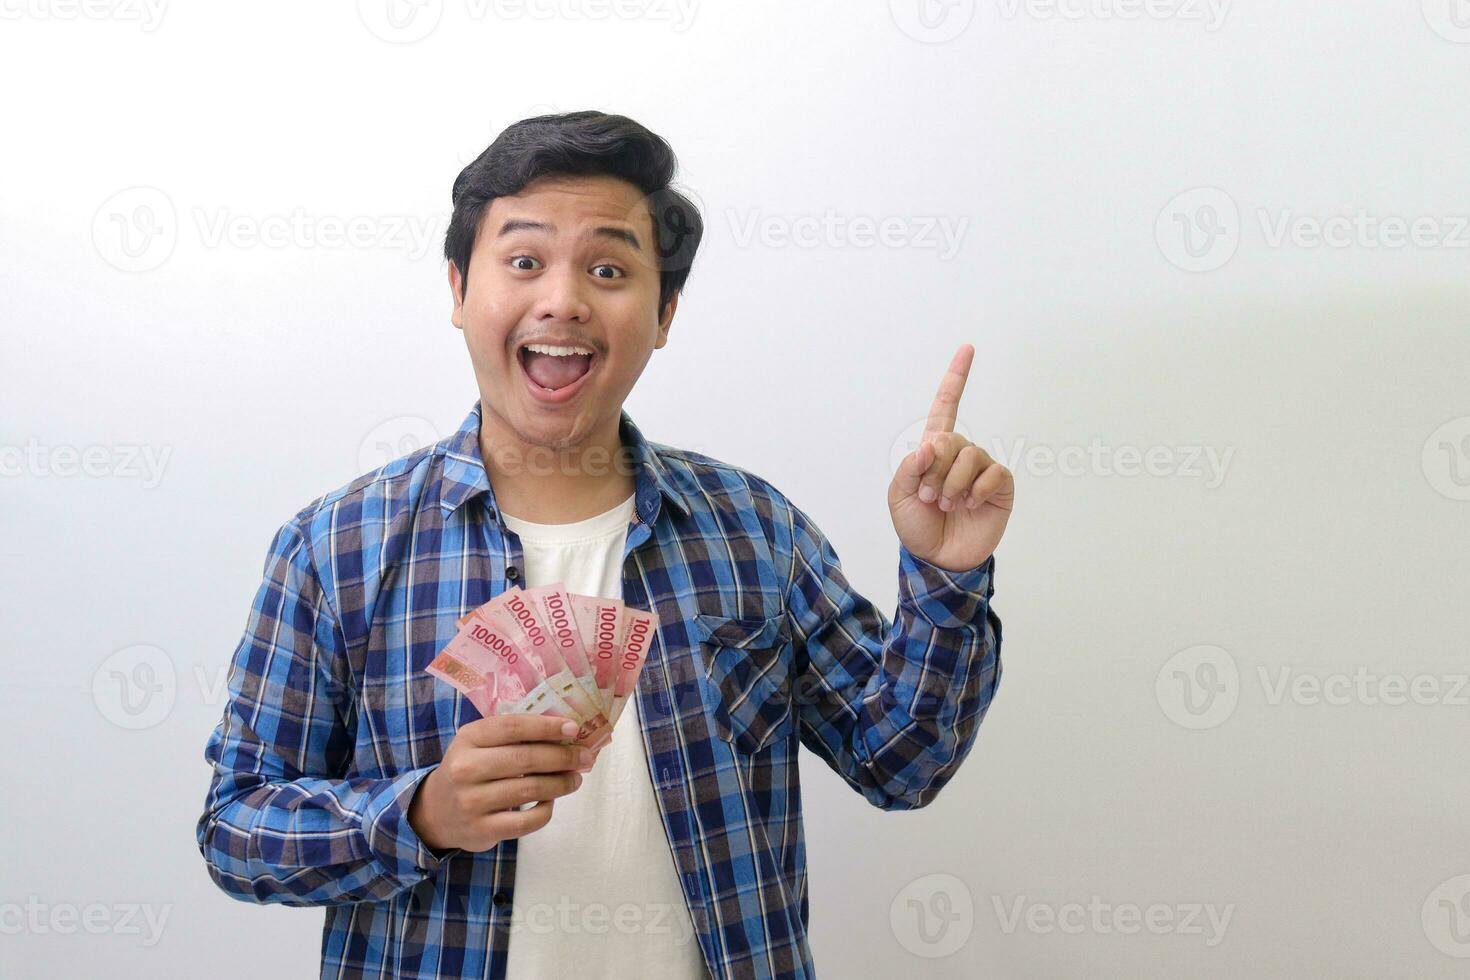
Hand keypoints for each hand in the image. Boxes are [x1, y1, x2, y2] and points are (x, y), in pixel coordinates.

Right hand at [407, 714, 593, 852]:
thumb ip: (514, 736)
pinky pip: (525, 822)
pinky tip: (551, 802)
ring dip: (560, 783)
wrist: (436, 812)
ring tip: (575, 779)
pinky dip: (546, 811)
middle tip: (585, 757)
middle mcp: (466, 768)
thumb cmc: (471, 769)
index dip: (546, 727)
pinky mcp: (482, 830)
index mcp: (469, 738)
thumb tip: (566, 733)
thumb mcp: (480, 744)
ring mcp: (471, 801)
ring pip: (529, 790)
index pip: (512, 727)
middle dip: (562, 757)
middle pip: (524, 759)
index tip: (574, 728)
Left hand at [888, 344, 1013, 571]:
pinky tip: (970, 505)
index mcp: (934, 451)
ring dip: (952, 483)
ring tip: (946, 505)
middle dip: (935, 470)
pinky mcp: (999, 486)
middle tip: (928, 498)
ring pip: (970, 455)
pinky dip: (977, 490)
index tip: (968, 348)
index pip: (947, 406)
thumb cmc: (916, 526)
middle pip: (951, 438)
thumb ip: (909, 468)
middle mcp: (960, 454)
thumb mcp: (898, 496)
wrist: (938, 559)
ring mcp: (981, 469)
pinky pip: (992, 473)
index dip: (956, 378)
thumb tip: (929, 447)